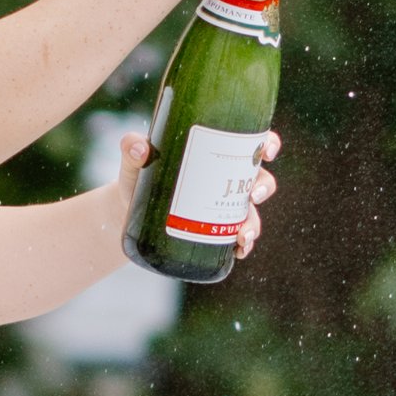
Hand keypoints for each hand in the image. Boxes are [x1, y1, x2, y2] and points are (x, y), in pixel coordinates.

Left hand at [107, 127, 280, 254]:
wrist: (126, 212)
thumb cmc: (138, 176)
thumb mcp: (134, 161)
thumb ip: (132, 148)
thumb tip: (139, 149)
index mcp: (215, 154)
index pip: (251, 143)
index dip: (268, 144)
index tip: (268, 152)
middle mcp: (225, 180)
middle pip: (260, 179)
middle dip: (264, 187)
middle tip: (253, 195)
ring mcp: (222, 207)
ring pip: (252, 214)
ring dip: (253, 225)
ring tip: (241, 235)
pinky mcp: (214, 231)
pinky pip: (238, 240)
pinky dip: (243, 246)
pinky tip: (238, 251)